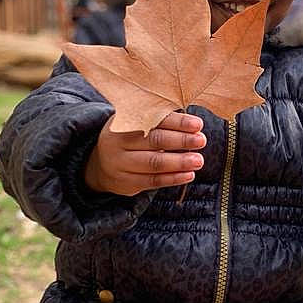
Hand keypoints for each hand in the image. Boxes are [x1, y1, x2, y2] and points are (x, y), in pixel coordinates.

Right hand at [84, 111, 205, 196]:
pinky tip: (189, 175)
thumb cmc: (130, 138)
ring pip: (154, 163)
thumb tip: (193, 124)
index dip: (177, 122)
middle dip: (181, 140)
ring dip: (179, 162)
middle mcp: (118, 141)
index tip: (197, 124)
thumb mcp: (136, 124)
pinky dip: (173, 178)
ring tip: (199, 160)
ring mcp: (120, 163)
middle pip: (154, 140)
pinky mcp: (126, 182)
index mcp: (124, 121)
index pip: (154, 119)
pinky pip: (152, 181)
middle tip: (201, 140)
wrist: (101, 163)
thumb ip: (159, 121)